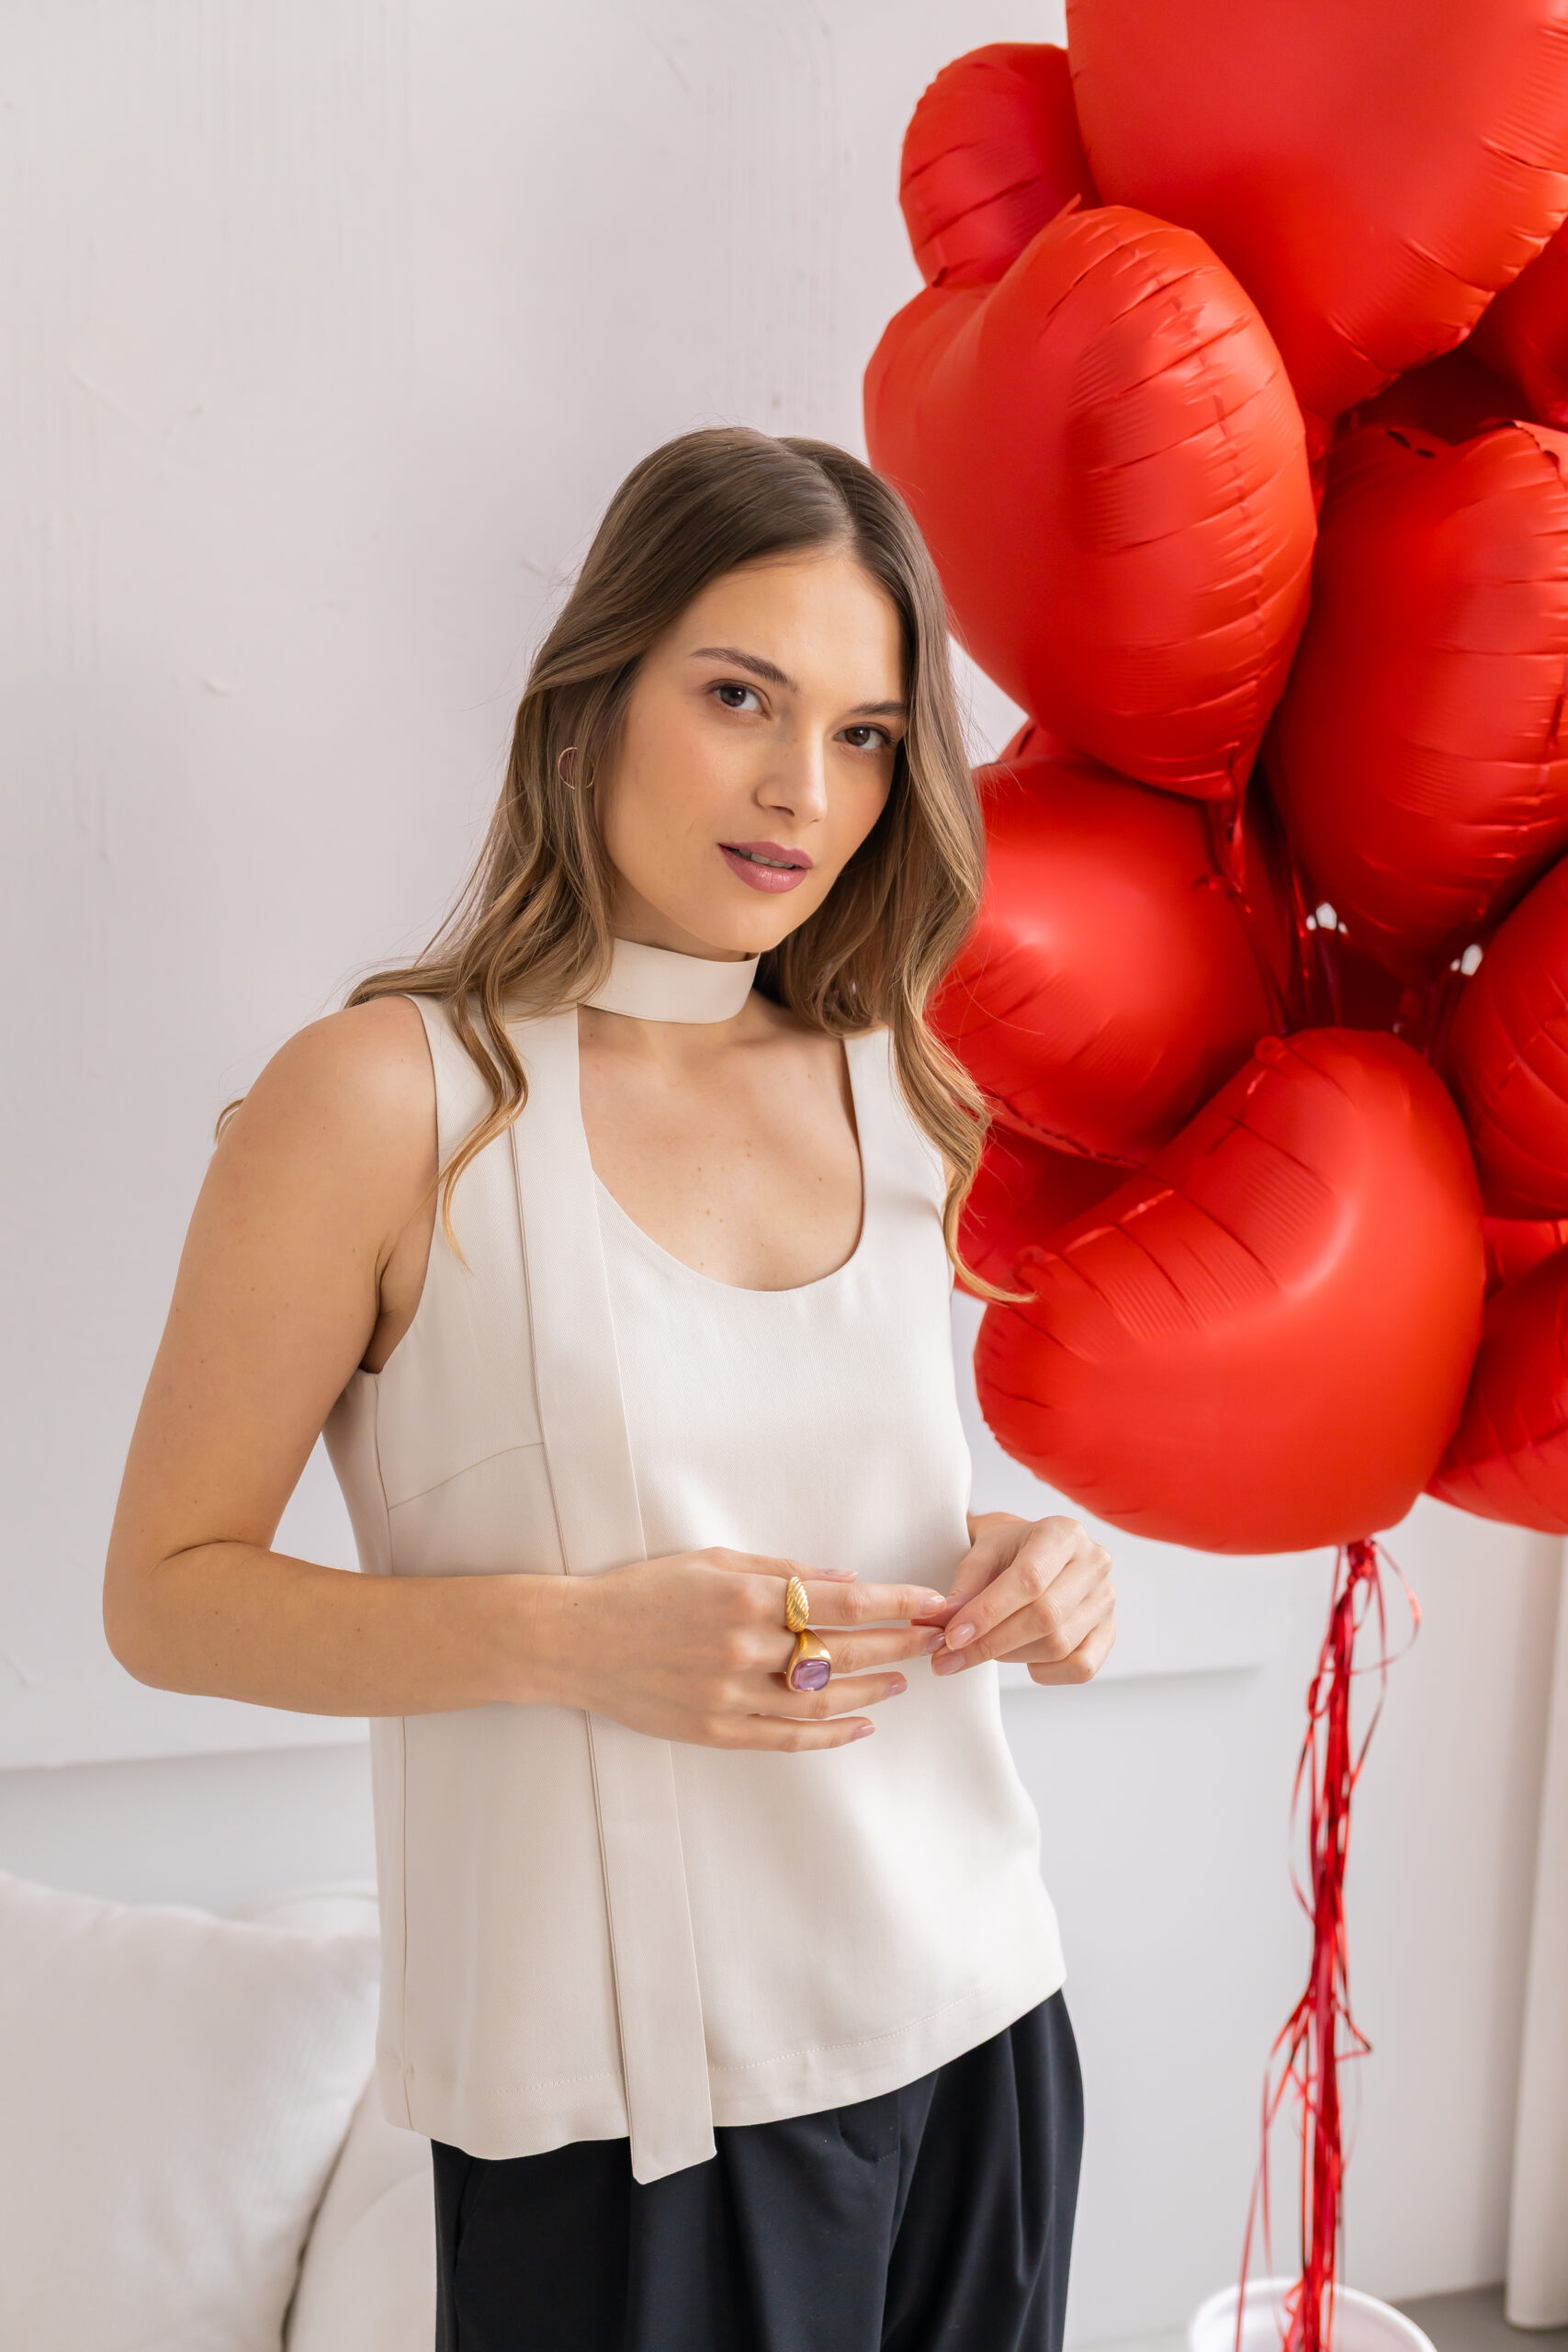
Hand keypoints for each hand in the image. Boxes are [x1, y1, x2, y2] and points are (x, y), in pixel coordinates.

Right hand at [530, 1549, 952, 1751]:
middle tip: (934, 1639)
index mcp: (743, 1598)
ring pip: (820, 1700)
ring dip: (871, 1691)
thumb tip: (846, 1579)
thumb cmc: (643, 1591)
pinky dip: (829, 1736)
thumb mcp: (711, 1562)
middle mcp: (741, 1647)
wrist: (575, 1640)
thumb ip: (780, 1570)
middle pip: (840, 1651)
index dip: (892, 1604)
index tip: (930, 1602)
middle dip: (896, 1645)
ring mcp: (728, 1694)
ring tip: (903, 1681)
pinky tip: (861, 1726)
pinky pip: (785, 1738)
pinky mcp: (713, 1730)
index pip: (839, 1603)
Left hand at [924, 1512, 1116, 1685]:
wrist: (1034, 1553)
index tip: (952, 1637)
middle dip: (991, 1644)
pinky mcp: (1109, 1631)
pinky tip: (1023, 1659)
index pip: (1028, 1579)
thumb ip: (965, 1587)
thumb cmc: (1006, 1551)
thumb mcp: (980, 1553)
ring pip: (1059, 1645)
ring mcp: (1106, 1599)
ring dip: (1010, 1657)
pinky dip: (1047, 1673)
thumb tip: (945, 1624)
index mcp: (1063, 1533)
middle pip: (1045, 1617)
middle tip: (949, 1658)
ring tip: (979, 1650)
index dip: (988, 1613)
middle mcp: (1094, 1563)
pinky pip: (1081, 1668)